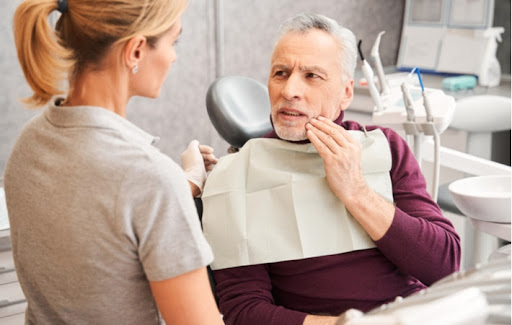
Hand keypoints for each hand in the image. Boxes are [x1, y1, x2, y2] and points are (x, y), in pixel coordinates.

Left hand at [181, 140, 217, 196]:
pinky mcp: (199, 174)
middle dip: (209, 155)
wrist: (195, 179)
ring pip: (205, 161)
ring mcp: (195, 168)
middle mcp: (190, 161)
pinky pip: (206, 167)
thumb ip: (194, 143)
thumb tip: (196, 143)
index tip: (211, 151)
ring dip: (211, 160)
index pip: (198, 148)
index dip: (205, 148)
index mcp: (188, 155)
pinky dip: (210, 166)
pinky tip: (212, 168)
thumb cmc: (194, 164)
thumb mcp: (192, 149)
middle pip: (202, 154)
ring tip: (216, 162)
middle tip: (213, 159)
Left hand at [306, 116, 394, 240]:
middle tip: (312, 120)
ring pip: (326, 138)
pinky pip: (321, 147)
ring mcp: (341, 155)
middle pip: (332, 132)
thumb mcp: (352, 156)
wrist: (353, 189)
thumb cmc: (350, 175)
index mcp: (355, 145)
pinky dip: (314, 139)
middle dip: (320, 124)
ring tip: (309, 126)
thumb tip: (331, 136)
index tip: (321, 119)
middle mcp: (349, 149)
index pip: (340, 130)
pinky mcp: (333, 161)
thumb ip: (345, 146)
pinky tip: (310, 135)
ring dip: (316, 130)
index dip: (329, 123)